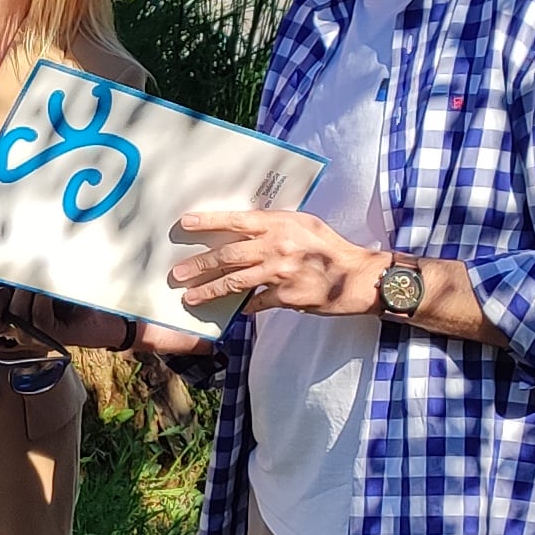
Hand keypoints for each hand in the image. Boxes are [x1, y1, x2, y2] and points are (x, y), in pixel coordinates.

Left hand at [168, 210, 379, 316]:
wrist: (357, 276)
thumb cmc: (330, 247)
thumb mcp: (304, 225)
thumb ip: (275, 226)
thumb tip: (246, 227)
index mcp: (281, 224)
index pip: (237, 221)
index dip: (210, 222)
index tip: (186, 223)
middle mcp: (277, 246)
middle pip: (229, 254)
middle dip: (200, 264)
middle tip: (177, 272)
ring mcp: (280, 272)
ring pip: (235, 282)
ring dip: (210, 290)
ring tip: (190, 296)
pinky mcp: (286, 296)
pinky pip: (256, 304)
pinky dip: (243, 309)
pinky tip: (231, 313)